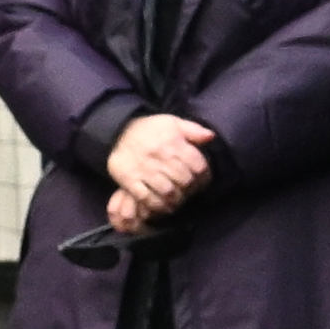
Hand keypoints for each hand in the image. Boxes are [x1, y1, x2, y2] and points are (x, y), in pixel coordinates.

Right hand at [99, 110, 215, 231]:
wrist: (118, 131)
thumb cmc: (150, 129)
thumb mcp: (173, 123)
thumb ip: (194, 130)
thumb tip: (211, 137)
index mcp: (173, 142)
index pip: (198, 165)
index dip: (204, 177)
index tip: (202, 181)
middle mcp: (159, 155)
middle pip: (185, 181)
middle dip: (191, 189)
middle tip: (189, 192)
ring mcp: (144, 169)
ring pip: (168, 192)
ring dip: (177, 200)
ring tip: (178, 199)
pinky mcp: (129, 180)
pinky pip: (147, 198)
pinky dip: (158, 205)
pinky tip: (164, 205)